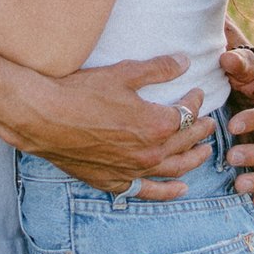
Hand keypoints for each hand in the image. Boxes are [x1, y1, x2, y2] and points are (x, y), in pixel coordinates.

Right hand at [17, 57, 215, 200]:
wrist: (45, 119)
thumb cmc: (82, 93)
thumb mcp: (123, 73)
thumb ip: (158, 68)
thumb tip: (184, 61)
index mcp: (157, 125)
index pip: (187, 113)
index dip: (194, 100)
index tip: (195, 91)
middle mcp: (150, 153)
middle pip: (186, 141)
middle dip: (200, 130)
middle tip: (209, 123)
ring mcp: (133, 170)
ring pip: (174, 169)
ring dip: (193, 160)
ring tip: (204, 152)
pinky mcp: (114, 181)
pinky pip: (148, 191)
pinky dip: (167, 191)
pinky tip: (180, 189)